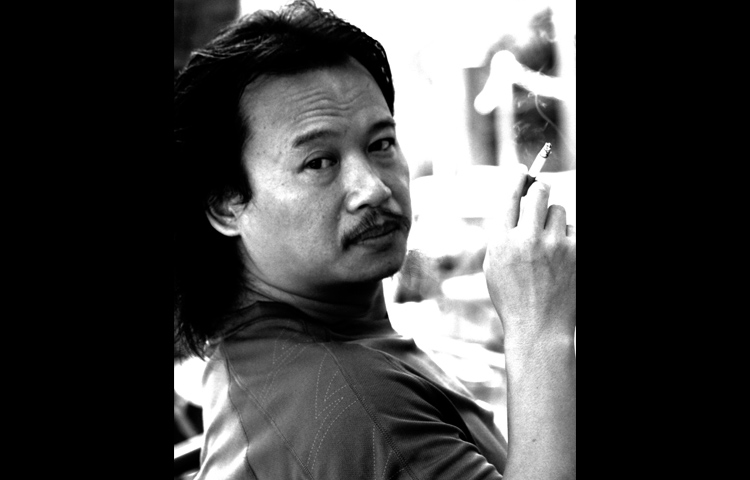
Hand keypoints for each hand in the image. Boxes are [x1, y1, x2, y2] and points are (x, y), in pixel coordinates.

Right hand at [483, 163, 575, 343]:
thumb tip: (514, 205)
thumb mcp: (493, 266)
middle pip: (539, 192)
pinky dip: (567, 238)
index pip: (510, 196)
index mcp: (501, 241)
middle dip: (540, 190)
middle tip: (540, 194)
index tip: (523, 170)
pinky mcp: (575, 252)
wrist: (539, 327)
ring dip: (553, 219)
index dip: (517, 178)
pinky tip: (560, 257)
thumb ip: (501, 235)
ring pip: (558, 210)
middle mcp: (526, 238)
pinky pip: (573, 229)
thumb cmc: (512, 298)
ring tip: (548, 242)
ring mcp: (553, 245)